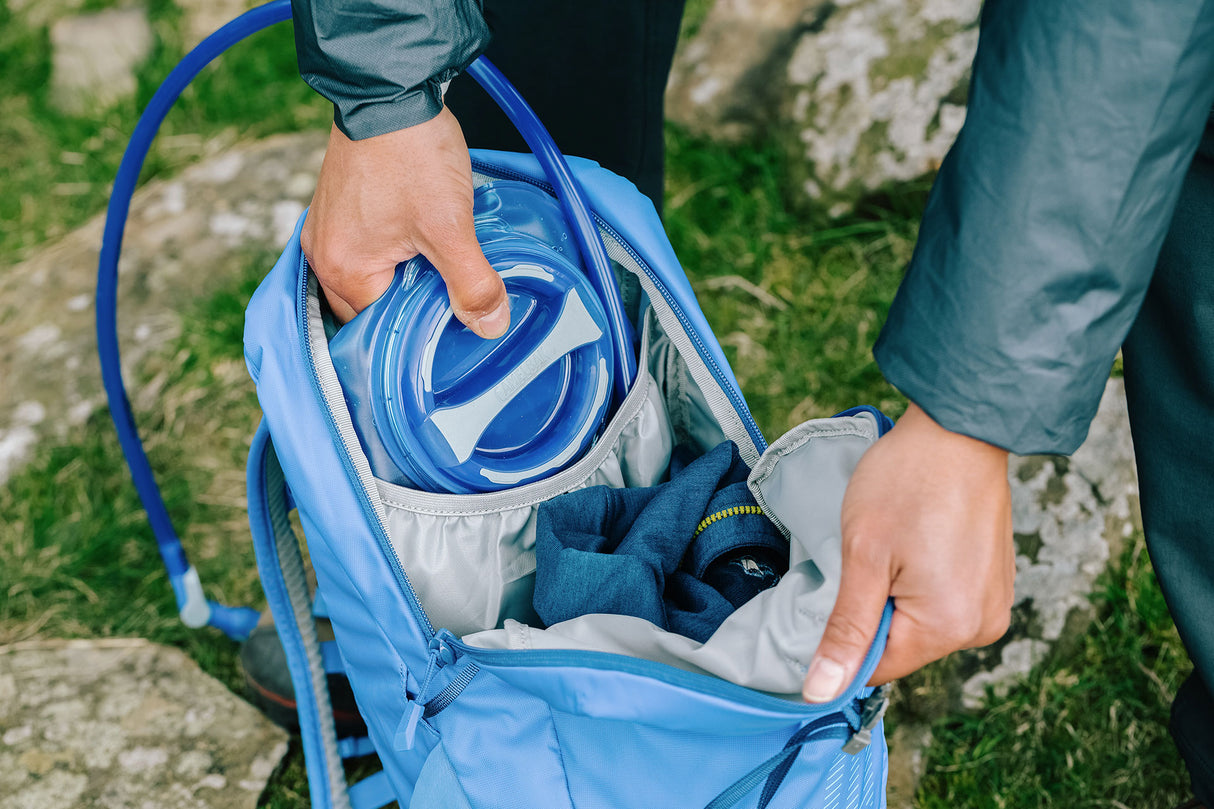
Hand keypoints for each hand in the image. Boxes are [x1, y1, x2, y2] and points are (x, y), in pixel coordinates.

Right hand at [301, 111, 510, 335]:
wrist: (389, 89)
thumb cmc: (411, 153)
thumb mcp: (451, 228)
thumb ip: (471, 284)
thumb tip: (490, 325)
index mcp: (342, 270)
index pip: (382, 332)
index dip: (422, 332)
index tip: (455, 323)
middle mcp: (323, 256)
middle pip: (373, 310)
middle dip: (411, 306)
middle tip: (452, 296)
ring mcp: (327, 231)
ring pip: (371, 280)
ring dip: (405, 280)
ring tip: (440, 268)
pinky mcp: (338, 210)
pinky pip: (365, 252)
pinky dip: (393, 257)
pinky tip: (421, 245)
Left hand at [802, 402, 1014, 701]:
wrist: (959, 427)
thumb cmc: (906, 483)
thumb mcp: (863, 556)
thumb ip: (846, 631)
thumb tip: (820, 692)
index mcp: (950, 627)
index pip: (878, 667)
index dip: (844, 637)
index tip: (835, 589)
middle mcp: (982, 626)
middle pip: (902, 646)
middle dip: (874, 609)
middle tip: (867, 556)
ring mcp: (994, 603)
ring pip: (921, 623)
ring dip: (896, 594)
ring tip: (896, 544)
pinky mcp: (994, 581)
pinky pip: (944, 602)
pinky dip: (920, 581)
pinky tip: (916, 542)